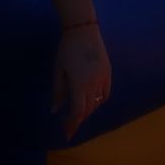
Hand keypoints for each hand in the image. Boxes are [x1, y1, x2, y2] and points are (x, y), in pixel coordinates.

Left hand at [52, 22, 111, 139]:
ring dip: (87, 110)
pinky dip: (99, 100)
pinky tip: (92, 100)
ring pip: (97, 102)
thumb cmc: (67, 49)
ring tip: (78, 111)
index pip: (78, 112)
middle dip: (78, 119)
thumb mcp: (58, 70)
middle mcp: (93, 85)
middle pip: (88, 109)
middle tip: (68, 124)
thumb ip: (58, 92)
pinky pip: (105, 93)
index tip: (66, 134)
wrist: (83, 30)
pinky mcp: (108, 72)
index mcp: (79, 85)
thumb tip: (55, 110)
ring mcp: (103, 78)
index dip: (72, 125)